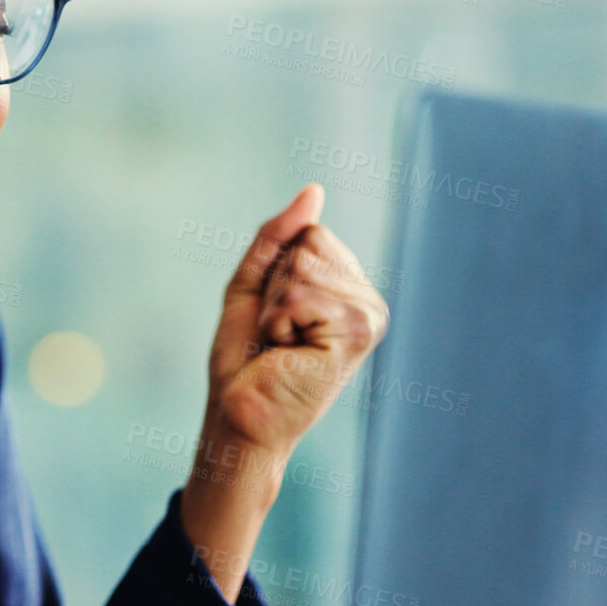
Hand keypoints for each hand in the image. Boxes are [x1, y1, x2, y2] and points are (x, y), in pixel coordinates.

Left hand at [178, 184, 388, 603]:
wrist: (239, 414)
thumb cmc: (245, 358)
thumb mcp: (254, 284)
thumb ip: (279, 236)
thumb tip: (314, 190)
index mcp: (348, 287)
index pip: (311, 232)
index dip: (276, 270)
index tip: (276, 315)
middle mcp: (367, 301)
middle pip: (310, 244)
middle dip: (275, 287)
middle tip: (277, 334)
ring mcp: (367, 318)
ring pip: (304, 267)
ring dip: (275, 307)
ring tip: (282, 345)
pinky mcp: (357, 335)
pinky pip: (301, 293)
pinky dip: (278, 320)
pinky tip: (288, 352)